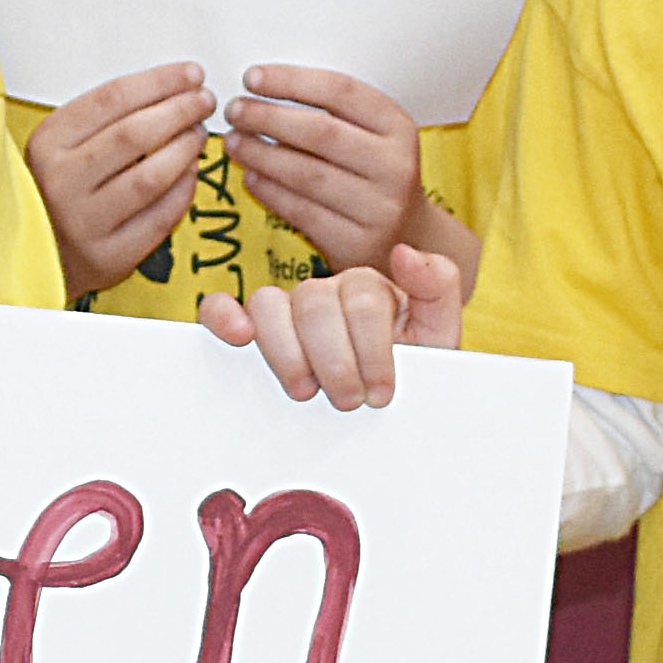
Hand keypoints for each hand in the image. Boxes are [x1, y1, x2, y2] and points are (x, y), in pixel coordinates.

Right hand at [28, 61, 211, 306]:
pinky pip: (160, 217)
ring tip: (198, 135)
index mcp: (48, 143)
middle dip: (179, 111)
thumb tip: (171, 90)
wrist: (38, 253)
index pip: (111, 99)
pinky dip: (183, 191)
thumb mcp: (63, 144)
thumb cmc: (58, 190)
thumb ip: (106, 118)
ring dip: (185, 149)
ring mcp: (84, 222)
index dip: (159, 82)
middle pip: (133, 134)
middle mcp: (62, 182)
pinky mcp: (109, 255)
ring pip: (150, 177)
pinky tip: (190, 173)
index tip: (190, 75)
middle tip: (203, 102)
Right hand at [199, 241, 463, 409]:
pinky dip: (224, 316)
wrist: (387, 409)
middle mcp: (324, 290)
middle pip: (315, 304)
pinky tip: (239, 338)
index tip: (381, 392)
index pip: (361, 300)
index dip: (372, 350)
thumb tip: (403, 252)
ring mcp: (285, 308)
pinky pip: (222, 307)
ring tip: (305, 390)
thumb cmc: (409, 371)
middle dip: (334, 361)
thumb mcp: (440, 334)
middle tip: (348, 401)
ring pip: (269, 304)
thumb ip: (438, 287)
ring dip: (286, 352)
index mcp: (369, 287)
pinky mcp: (250, 329)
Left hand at [222, 63, 429, 271]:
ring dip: (262, 155)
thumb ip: (333, 113)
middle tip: (235, 110)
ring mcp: (378, 208)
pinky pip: (302, 212)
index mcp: (398, 127)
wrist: (407, 237)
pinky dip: (270, 192)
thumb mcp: (372, 137)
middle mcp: (394, 166)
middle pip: (321, 133)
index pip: (341, 92)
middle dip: (268, 118)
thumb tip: (265, 91)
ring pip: (307, 175)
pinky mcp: (356, 243)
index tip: (253, 77)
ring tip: (234, 142)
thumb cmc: (375, 176)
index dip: (292, 82)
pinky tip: (251, 176)